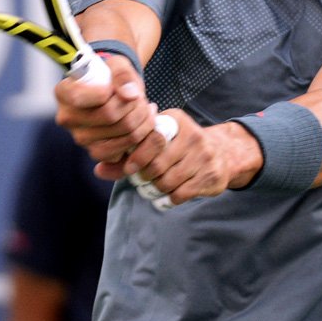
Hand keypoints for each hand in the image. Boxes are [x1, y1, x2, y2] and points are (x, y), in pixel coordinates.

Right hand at [54, 54, 159, 170]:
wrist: (111, 93)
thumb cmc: (110, 76)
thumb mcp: (116, 64)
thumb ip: (122, 74)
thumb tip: (130, 95)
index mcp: (63, 93)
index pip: (79, 97)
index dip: (106, 92)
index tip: (116, 87)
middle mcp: (67, 119)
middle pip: (109, 116)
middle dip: (134, 104)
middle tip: (141, 97)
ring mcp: (81, 138)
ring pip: (122, 134)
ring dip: (142, 120)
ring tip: (145, 107)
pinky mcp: (96, 152)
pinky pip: (124, 150)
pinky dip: (141, 136)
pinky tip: (143, 123)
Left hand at [112, 110, 263, 204]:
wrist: (223, 153)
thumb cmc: (179, 148)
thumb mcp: (158, 143)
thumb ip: (127, 156)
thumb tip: (98, 170)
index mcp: (175, 120)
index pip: (151, 139)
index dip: (136, 157)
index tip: (131, 169)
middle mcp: (192, 135)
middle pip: (157, 164)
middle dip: (144, 177)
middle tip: (141, 182)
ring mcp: (204, 156)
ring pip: (167, 181)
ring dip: (155, 190)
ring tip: (152, 189)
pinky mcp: (211, 176)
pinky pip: (180, 194)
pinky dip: (168, 199)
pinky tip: (166, 198)